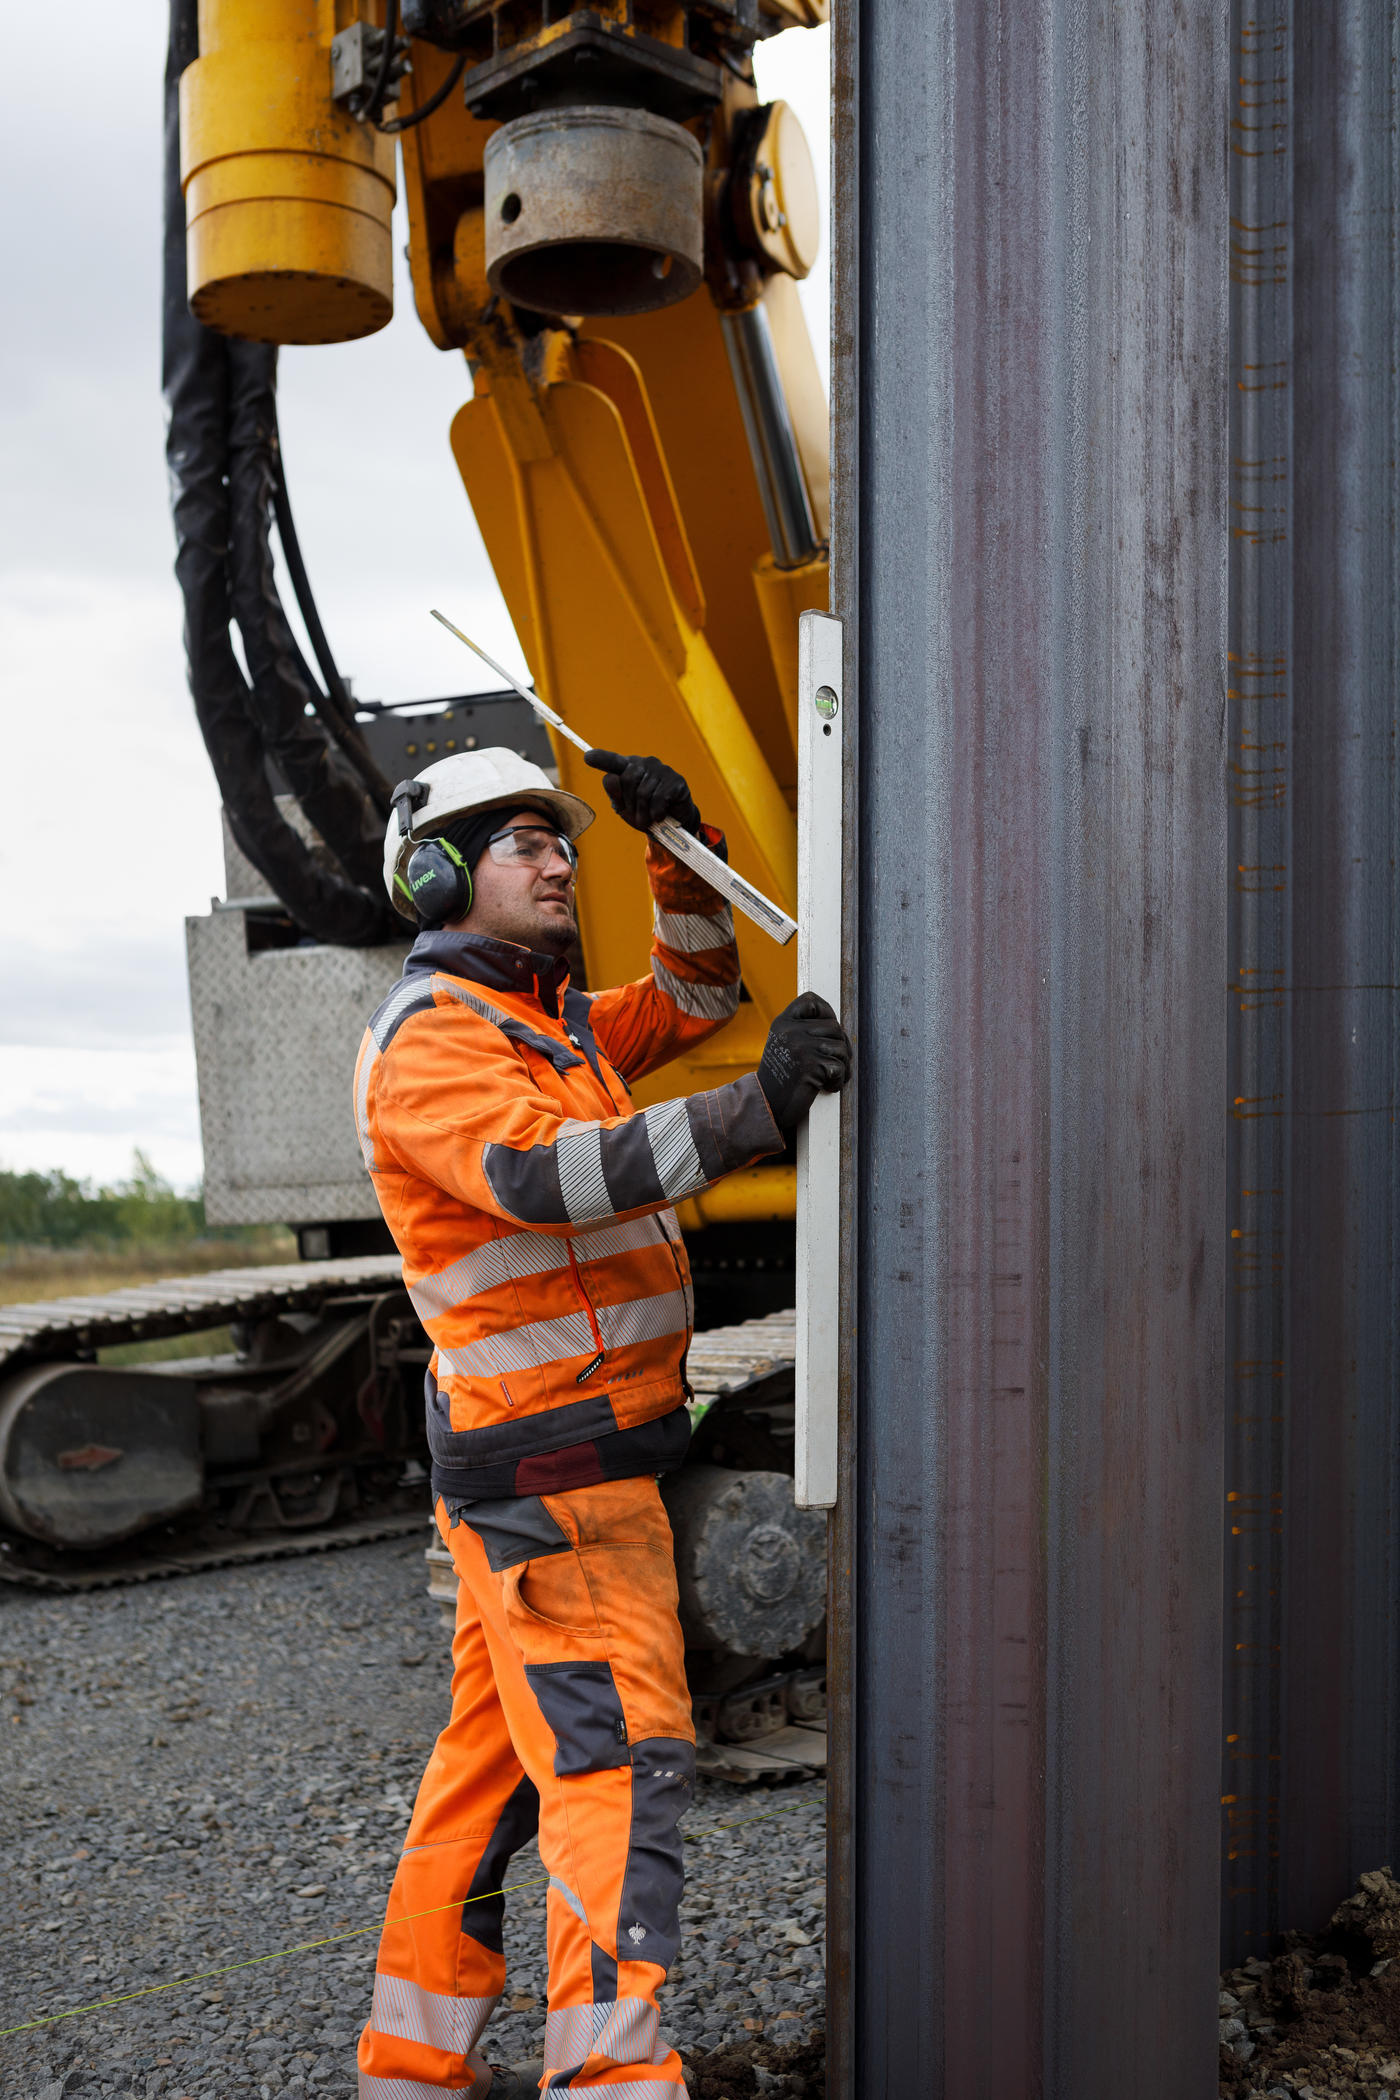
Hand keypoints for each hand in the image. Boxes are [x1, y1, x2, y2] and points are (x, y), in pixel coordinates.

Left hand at [585, 749, 700, 835]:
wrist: (672, 824)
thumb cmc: (645, 813)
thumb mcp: (625, 808)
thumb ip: (615, 794)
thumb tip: (611, 778)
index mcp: (629, 768)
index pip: (612, 762)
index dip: (601, 759)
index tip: (588, 757)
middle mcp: (645, 763)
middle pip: (627, 779)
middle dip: (630, 803)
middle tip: (639, 817)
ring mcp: (662, 770)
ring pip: (643, 792)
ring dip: (644, 813)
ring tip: (650, 819)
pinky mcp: (676, 781)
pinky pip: (659, 798)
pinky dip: (657, 813)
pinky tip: (661, 815)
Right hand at [756, 993, 852, 1129]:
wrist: (767, 1105)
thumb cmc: (782, 1078)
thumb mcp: (785, 1046)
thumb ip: (804, 1031)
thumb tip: (840, 1029)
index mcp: (782, 1023)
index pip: (811, 1001)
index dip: (827, 1011)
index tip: (829, 1030)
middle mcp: (790, 1031)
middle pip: (834, 1027)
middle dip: (840, 1047)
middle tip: (833, 1063)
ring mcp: (800, 1047)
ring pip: (841, 1047)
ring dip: (841, 1066)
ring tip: (828, 1077)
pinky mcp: (811, 1066)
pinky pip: (840, 1067)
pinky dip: (838, 1081)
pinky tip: (827, 1087)